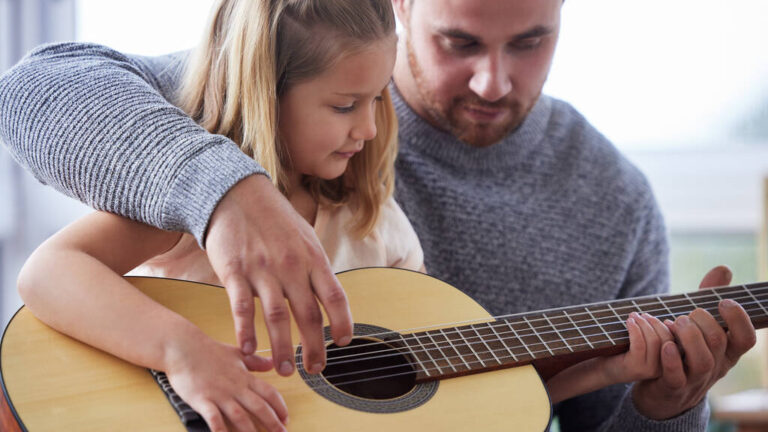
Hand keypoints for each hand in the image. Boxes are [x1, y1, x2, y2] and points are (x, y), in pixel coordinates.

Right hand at [165, 334, 287, 431]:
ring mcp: (219, 394)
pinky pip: (214, 419)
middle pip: (259, 407)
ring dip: (251, 431)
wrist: (183, 347)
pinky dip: (220, 430)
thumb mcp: (237, 353)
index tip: (286, 418)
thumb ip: (255, 362)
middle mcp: (235, 387)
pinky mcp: (202, 400)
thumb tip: (271, 363)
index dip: (280, 407)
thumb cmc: (208, 351)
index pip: (269, 393)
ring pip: (240, 416)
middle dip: (272, 422)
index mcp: (244, 377)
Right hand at [206, 174, 352, 375]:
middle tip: (316, 369)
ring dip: (282, 348)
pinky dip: (246, 331)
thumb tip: (331, 298)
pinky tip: (249, 350)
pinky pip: (242, 307)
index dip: (342, 321)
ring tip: (284, 370)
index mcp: (313, 257)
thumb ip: (316, 268)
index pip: (334, 296)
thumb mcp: (305, 237)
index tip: (344, 342)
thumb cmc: (274, 219)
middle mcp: (291, 265)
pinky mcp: (234, 271)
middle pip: (308, 314)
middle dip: (314, 347)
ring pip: (277, 317)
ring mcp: (263, 269)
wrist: (236, 193)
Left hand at [600, 312, 672, 383]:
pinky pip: (639, 343)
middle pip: (666, 339)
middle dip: (654, 322)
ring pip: (653, 340)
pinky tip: (629, 322)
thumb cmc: (623, 352)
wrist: (603, 368)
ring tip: (633, 316)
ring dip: (643, 323)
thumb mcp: (644, 345)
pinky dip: (635, 329)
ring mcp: (649, 370)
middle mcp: (661, 369)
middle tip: (642, 315)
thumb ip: (656, 337)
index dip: (666, 326)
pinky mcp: (635, 367)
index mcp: (667, 363)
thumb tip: (669, 321)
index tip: (653, 317)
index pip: (674, 341)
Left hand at [632, 265, 756, 418]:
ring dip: (689, 337)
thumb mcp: (699, 326)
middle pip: (720, 343)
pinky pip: (676, 376)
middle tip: (689, 313)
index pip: (747, 338)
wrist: (665, 393)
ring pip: (703, 360)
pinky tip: (666, 344)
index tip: (723, 302)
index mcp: (727, 352)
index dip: (739, 319)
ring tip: (675, 323)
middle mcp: (715, 366)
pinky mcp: (672, 387)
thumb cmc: (685, 351)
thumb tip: (724, 268)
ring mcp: (695, 379)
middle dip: (705, 322)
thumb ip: (709, 298)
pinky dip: (672, 359)